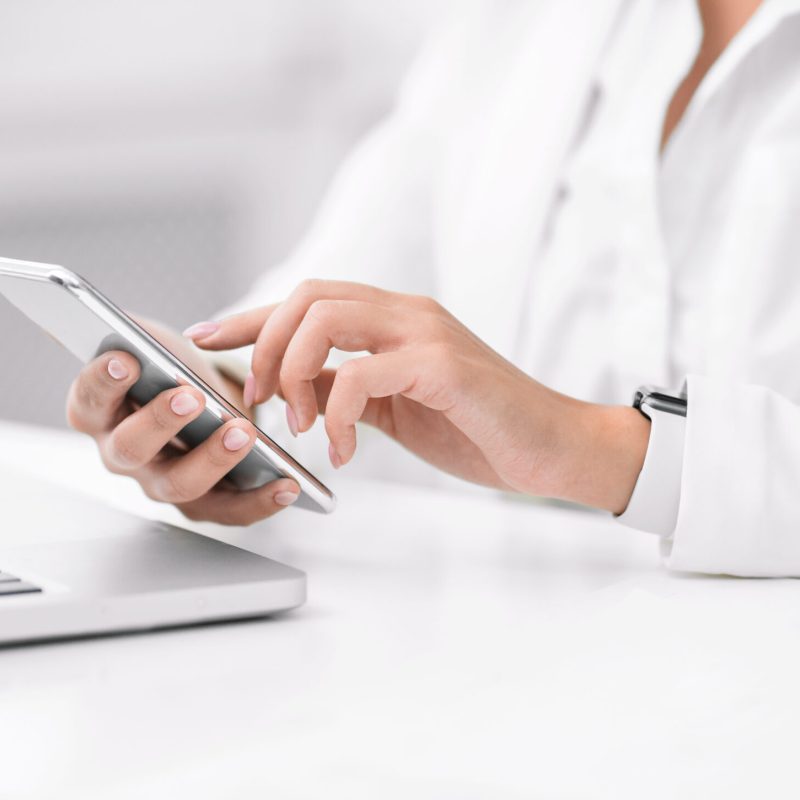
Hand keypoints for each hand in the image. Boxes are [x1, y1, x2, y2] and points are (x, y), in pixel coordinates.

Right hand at [66, 318, 300, 524]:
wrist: (203, 401)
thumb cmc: (172, 370)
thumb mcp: (156, 343)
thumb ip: (146, 336)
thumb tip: (150, 333)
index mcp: (101, 411)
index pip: (89, 399)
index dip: (103, 381)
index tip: (126, 359)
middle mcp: (123, 453)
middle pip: (130, 448)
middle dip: (160, 421)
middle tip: (192, 397)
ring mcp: (161, 483)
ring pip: (179, 485)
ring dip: (213, 460)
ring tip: (243, 432)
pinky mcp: (202, 504)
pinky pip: (228, 511)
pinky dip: (259, 501)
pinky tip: (287, 483)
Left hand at [186, 280, 649, 512]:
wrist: (551, 446)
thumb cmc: (477, 427)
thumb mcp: (397, 409)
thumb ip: (351, 390)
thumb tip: (300, 391)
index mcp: (394, 320)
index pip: (308, 299)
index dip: (251, 316)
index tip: (206, 338)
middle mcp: (406, 313)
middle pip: (307, 296)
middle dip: (264, 345)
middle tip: (260, 400)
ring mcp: (425, 333)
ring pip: (325, 319)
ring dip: (294, 373)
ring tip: (299, 425)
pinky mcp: (442, 365)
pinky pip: (361, 376)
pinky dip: (334, 416)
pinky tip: (342, 452)